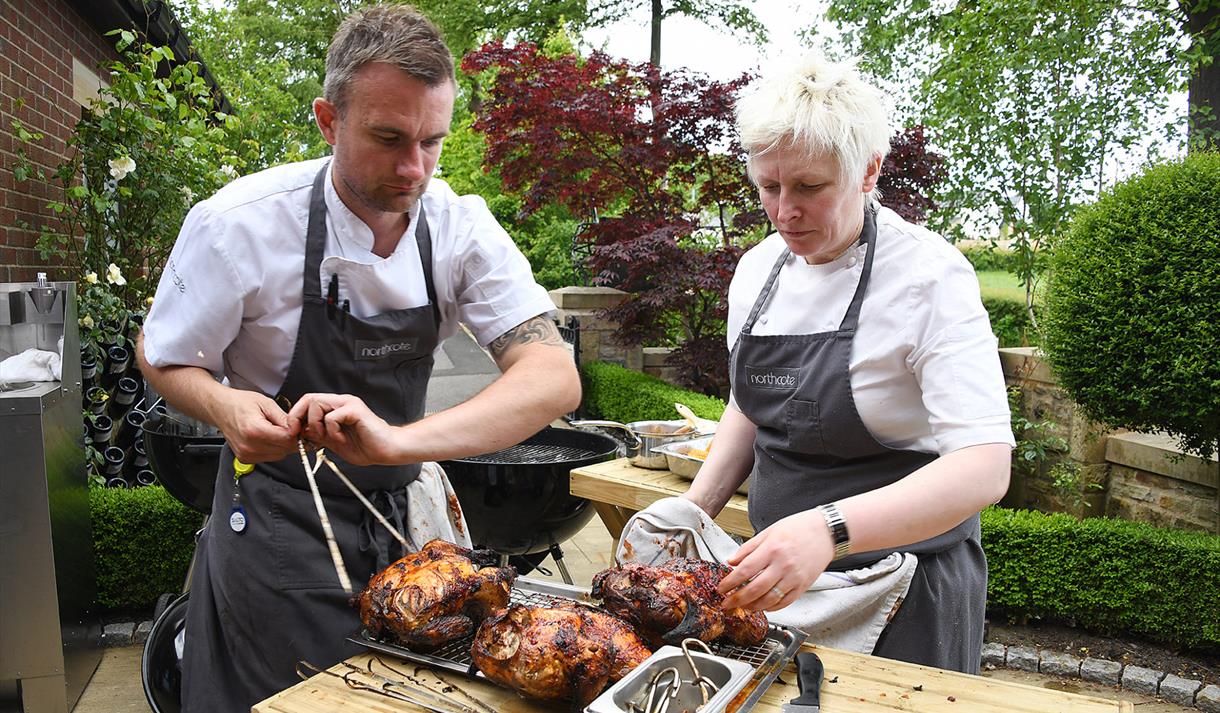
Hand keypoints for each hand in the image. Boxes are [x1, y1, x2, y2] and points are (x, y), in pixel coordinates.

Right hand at [213, 390, 299, 462]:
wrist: (220, 408)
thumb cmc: (239, 403)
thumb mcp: (266, 403)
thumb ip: (284, 418)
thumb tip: (298, 428)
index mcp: (254, 430)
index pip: (287, 439)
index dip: (296, 432)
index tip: (297, 425)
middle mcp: (249, 446)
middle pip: (284, 449)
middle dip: (292, 438)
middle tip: (290, 427)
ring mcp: (246, 454)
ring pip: (279, 455)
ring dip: (283, 445)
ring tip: (276, 430)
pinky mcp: (245, 459)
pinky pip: (270, 457)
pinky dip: (274, 449)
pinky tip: (269, 437)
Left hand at [288, 393, 403, 465]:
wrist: (387, 450)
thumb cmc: (366, 446)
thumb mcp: (334, 441)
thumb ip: (319, 434)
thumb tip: (300, 431)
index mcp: (336, 407)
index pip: (308, 401)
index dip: (296, 415)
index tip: (294, 432)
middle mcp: (341, 401)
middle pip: (309, 398)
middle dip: (299, 418)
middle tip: (303, 434)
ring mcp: (349, 404)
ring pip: (317, 404)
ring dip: (317, 425)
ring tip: (329, 438)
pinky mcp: (355, 410)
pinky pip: (331, 417)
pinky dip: (332, 431)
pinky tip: (341, 439)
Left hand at [718, 509, 831, 611]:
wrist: (825, 532)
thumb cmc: (798, 528)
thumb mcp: (769, 532)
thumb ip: (748, 548)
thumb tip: (732, 561)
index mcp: (772, 549)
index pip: (745, 570)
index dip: (730, 582)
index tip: (721, 589)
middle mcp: (782, 565)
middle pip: (755, 589)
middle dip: (737, 600)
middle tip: (727, 604)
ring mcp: (794, 577)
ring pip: (769, 599)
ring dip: (752, 606)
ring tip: (742, 607)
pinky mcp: (803, 586)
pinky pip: (785, 602)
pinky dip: (772, 607)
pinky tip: (763, 606)